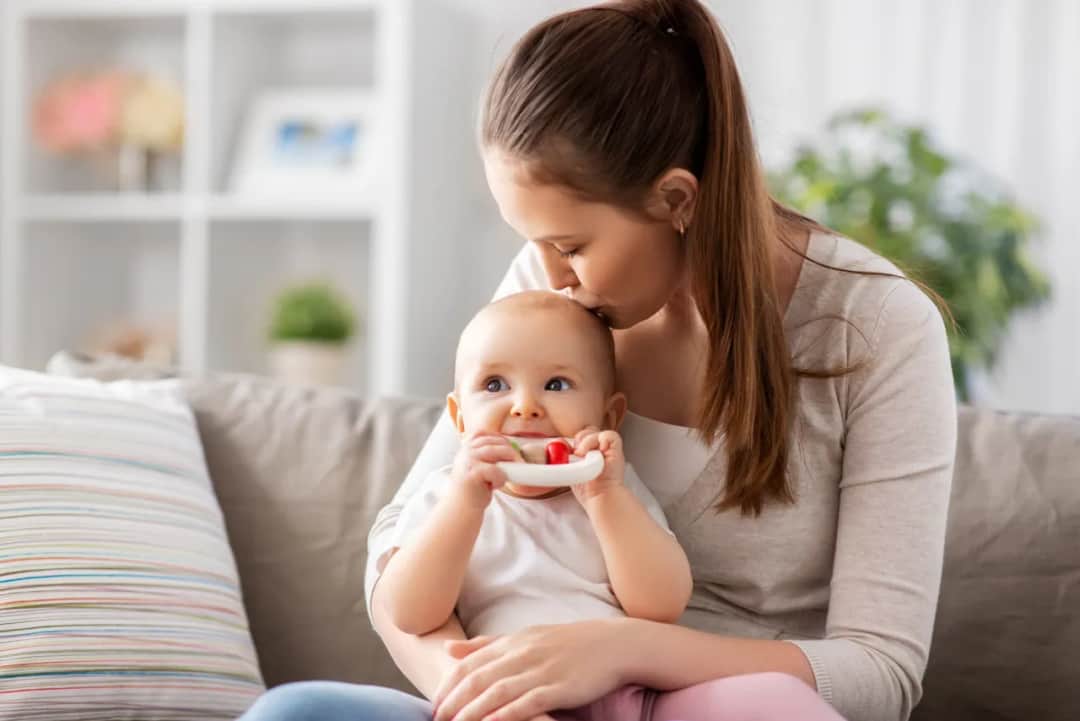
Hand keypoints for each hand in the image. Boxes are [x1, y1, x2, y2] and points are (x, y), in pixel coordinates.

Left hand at [431, 619, 628, 720]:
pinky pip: (528, 702)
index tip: (433, 705)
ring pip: (498, 692)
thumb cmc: (567, 643)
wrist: (613, 644)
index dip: (448, 685)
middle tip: (436, 720)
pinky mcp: (559, 687)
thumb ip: (486, 645)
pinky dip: (508, 713)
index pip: (470, 664)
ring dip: (473, 711)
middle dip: (454, 702)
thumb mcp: (525, 637)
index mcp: (513, 642)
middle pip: (478, 679)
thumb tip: (448, 649)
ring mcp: (541, 670)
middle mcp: (523, 654)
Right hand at [450, 431, 516, 509]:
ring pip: (498, 451)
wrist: (461, 508)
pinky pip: (496, 470)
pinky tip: (496, 485)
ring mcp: (469, 460)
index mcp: (466, 447)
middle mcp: (466, 451)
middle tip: (518, 462)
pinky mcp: (473, 473)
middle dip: (510, 451)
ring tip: (509, 474)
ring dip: (509, 461)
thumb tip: (511, 449)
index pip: (485, 433)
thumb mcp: (477, 466)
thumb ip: (487, 455)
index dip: (500, 438)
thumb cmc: (473, 488)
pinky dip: (501, 478)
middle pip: (495, 442)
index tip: (509, 447)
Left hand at [569, 427, 624, 505]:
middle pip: (586, 431)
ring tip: (584, 455)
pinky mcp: (616, 449)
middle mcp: (599, 449)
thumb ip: (567, 457)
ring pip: (594, 431)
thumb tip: (560, 443)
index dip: (575, 442)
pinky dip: (601, 440)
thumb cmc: (588, 490)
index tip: (571, 453)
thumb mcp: (572, 470)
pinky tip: (598, 453)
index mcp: (589, 453)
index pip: (580, 437)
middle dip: (579, 441)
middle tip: (578, 454)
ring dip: (587, 442)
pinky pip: (608, 435)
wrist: (600, 497)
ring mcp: (608, 449)